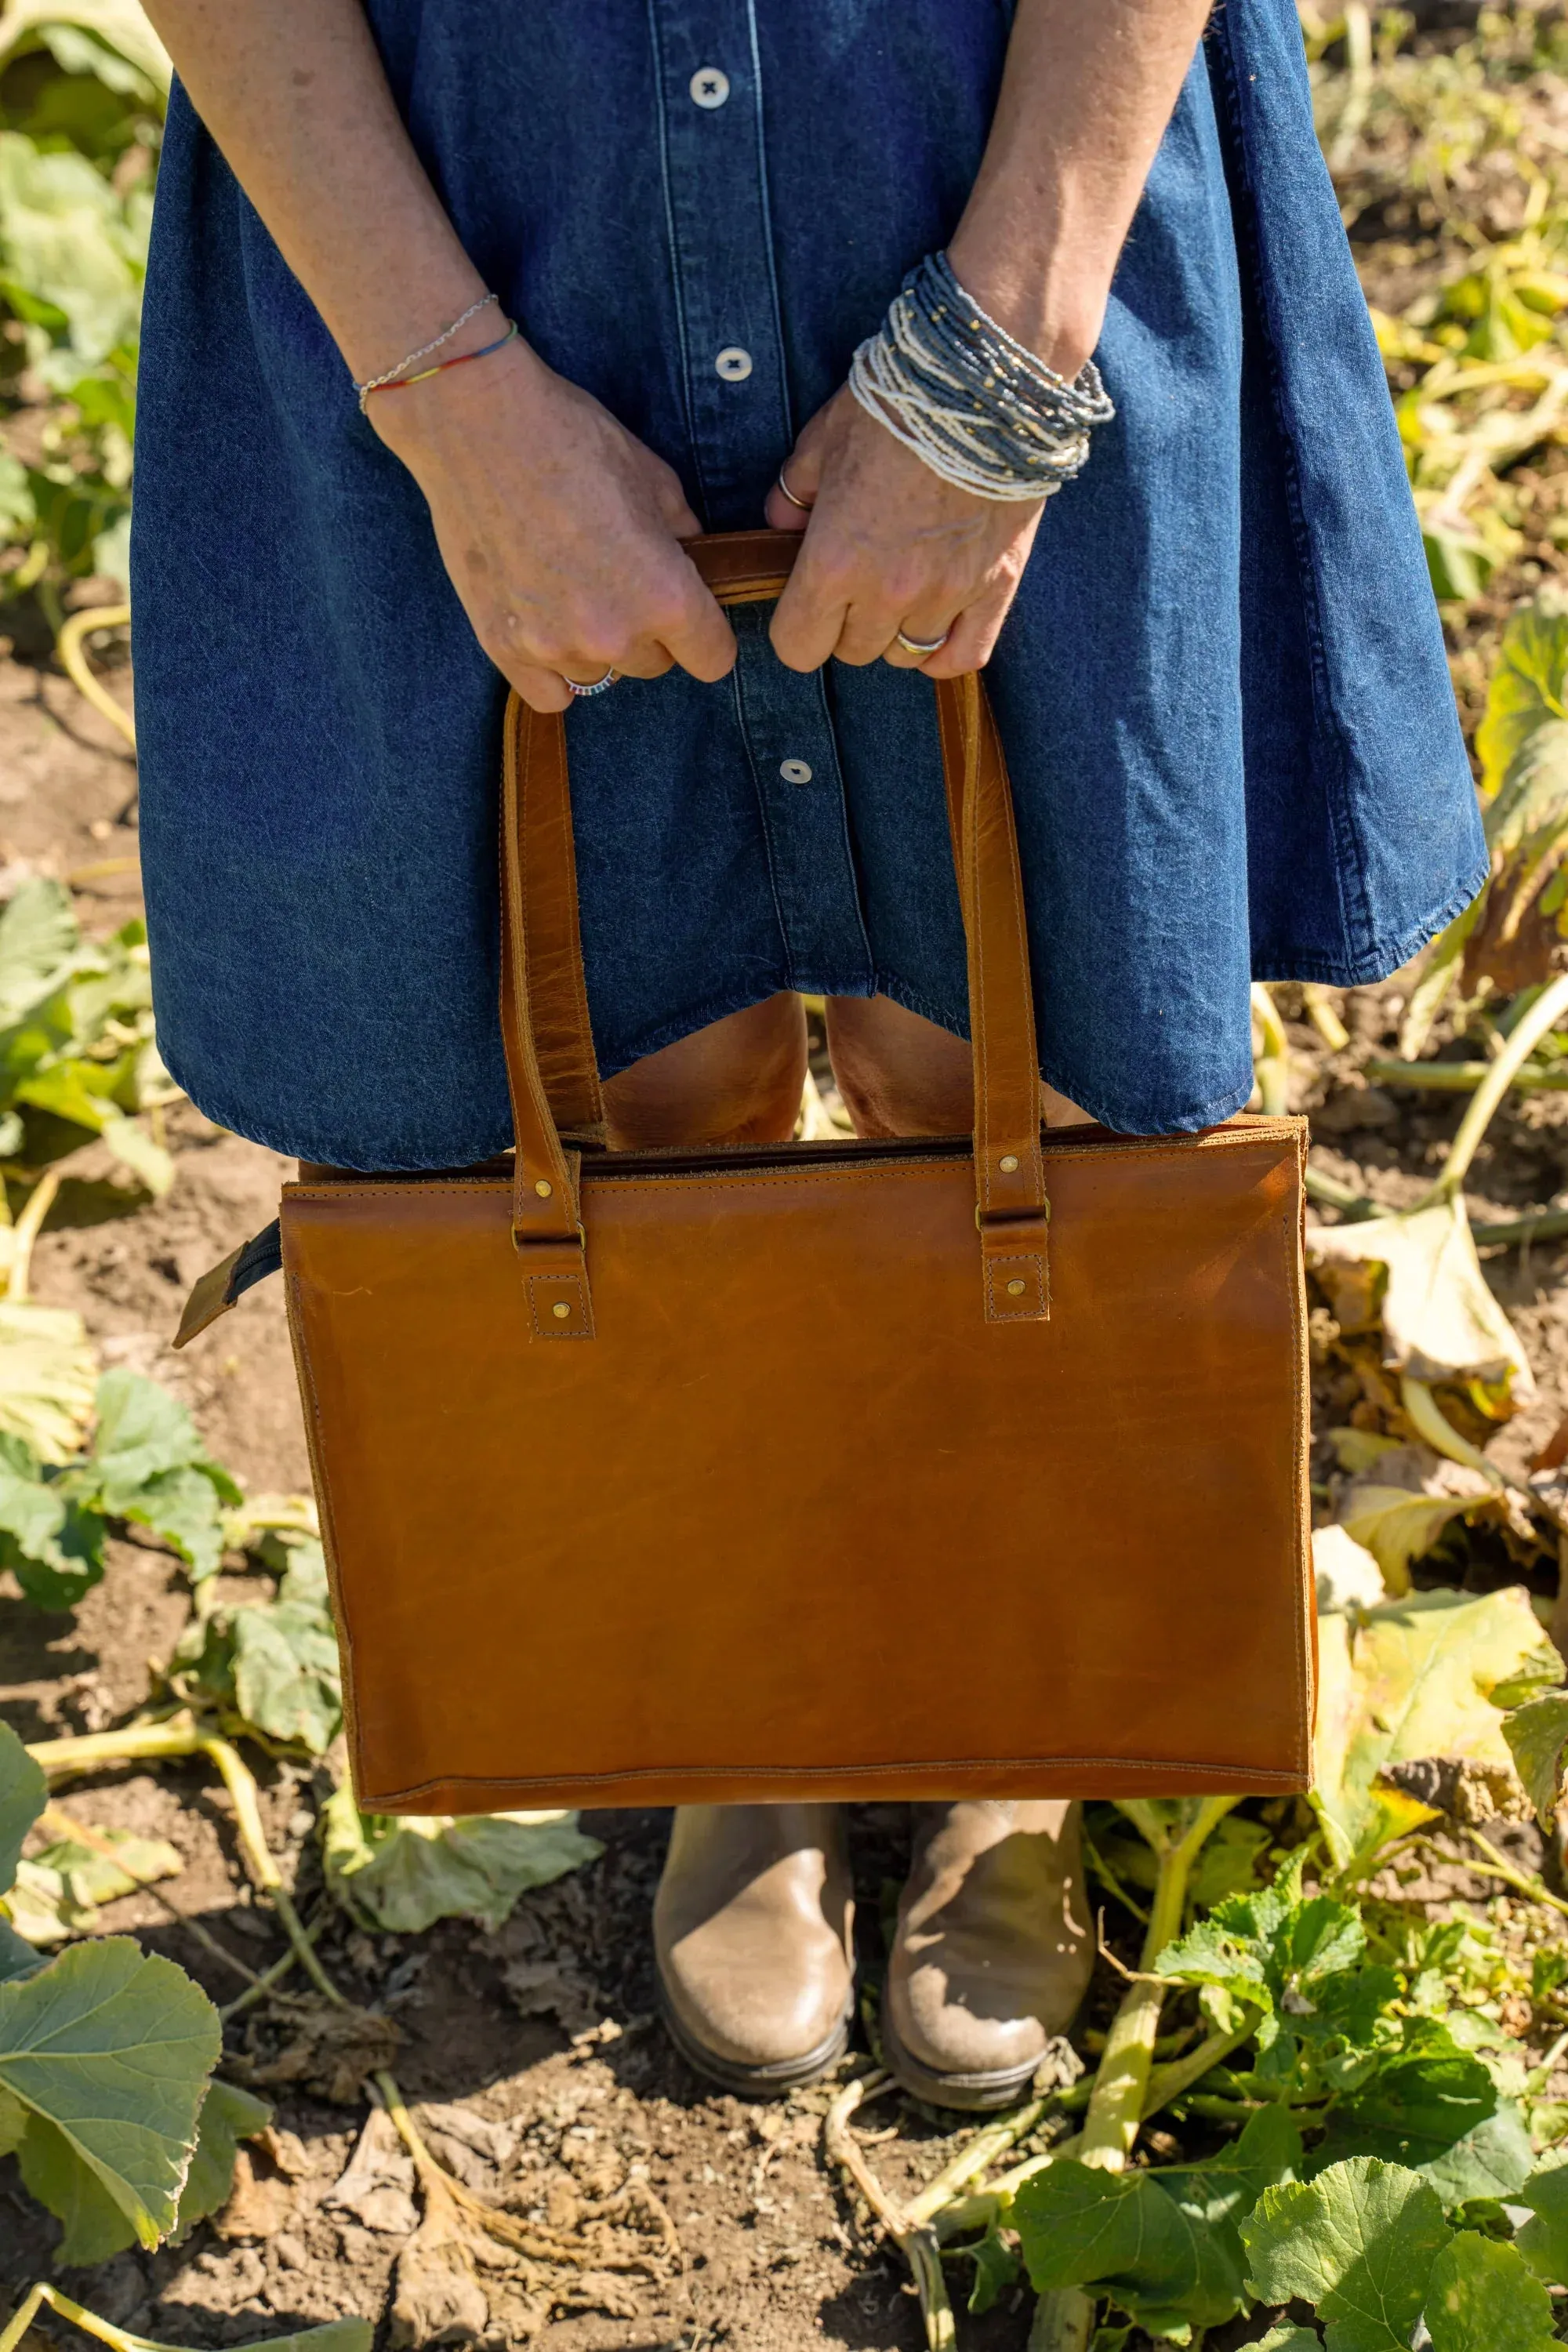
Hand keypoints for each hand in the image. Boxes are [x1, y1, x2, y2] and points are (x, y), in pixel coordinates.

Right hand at [369, 337, 735, 712]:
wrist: (476, 424)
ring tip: (571, 590)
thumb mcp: (654, 479)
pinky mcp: (503, 647)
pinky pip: (549, 695)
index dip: (707, 634)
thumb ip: (683, 537)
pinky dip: (553, 672)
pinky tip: (547, 629)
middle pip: (654, 666)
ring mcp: (555, 647)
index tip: (692, 617)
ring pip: (600, 676)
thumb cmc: (571, 438)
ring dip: (596, 647)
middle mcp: (615, 636)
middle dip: (647, 631)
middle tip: (618, 580)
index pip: (713, 658)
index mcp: (666, 596)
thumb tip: (693, 562)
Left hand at [763, 385, 1046, 677]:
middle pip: (852, 652)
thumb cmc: (897, 405)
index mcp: (834, 562)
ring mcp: (945, 594)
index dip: (796, 630)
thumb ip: (795, 492)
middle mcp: (887, 592)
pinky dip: (944, 653)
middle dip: (846, 624)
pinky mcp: (996, 586)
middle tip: (856, 582)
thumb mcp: (824, 439)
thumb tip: (781, 525)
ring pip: (904, 654)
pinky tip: (935, 630)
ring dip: (895, 631)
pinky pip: (965, 655)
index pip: (797, 646)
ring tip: (900, 592)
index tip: (805, 606)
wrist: (983, 382)